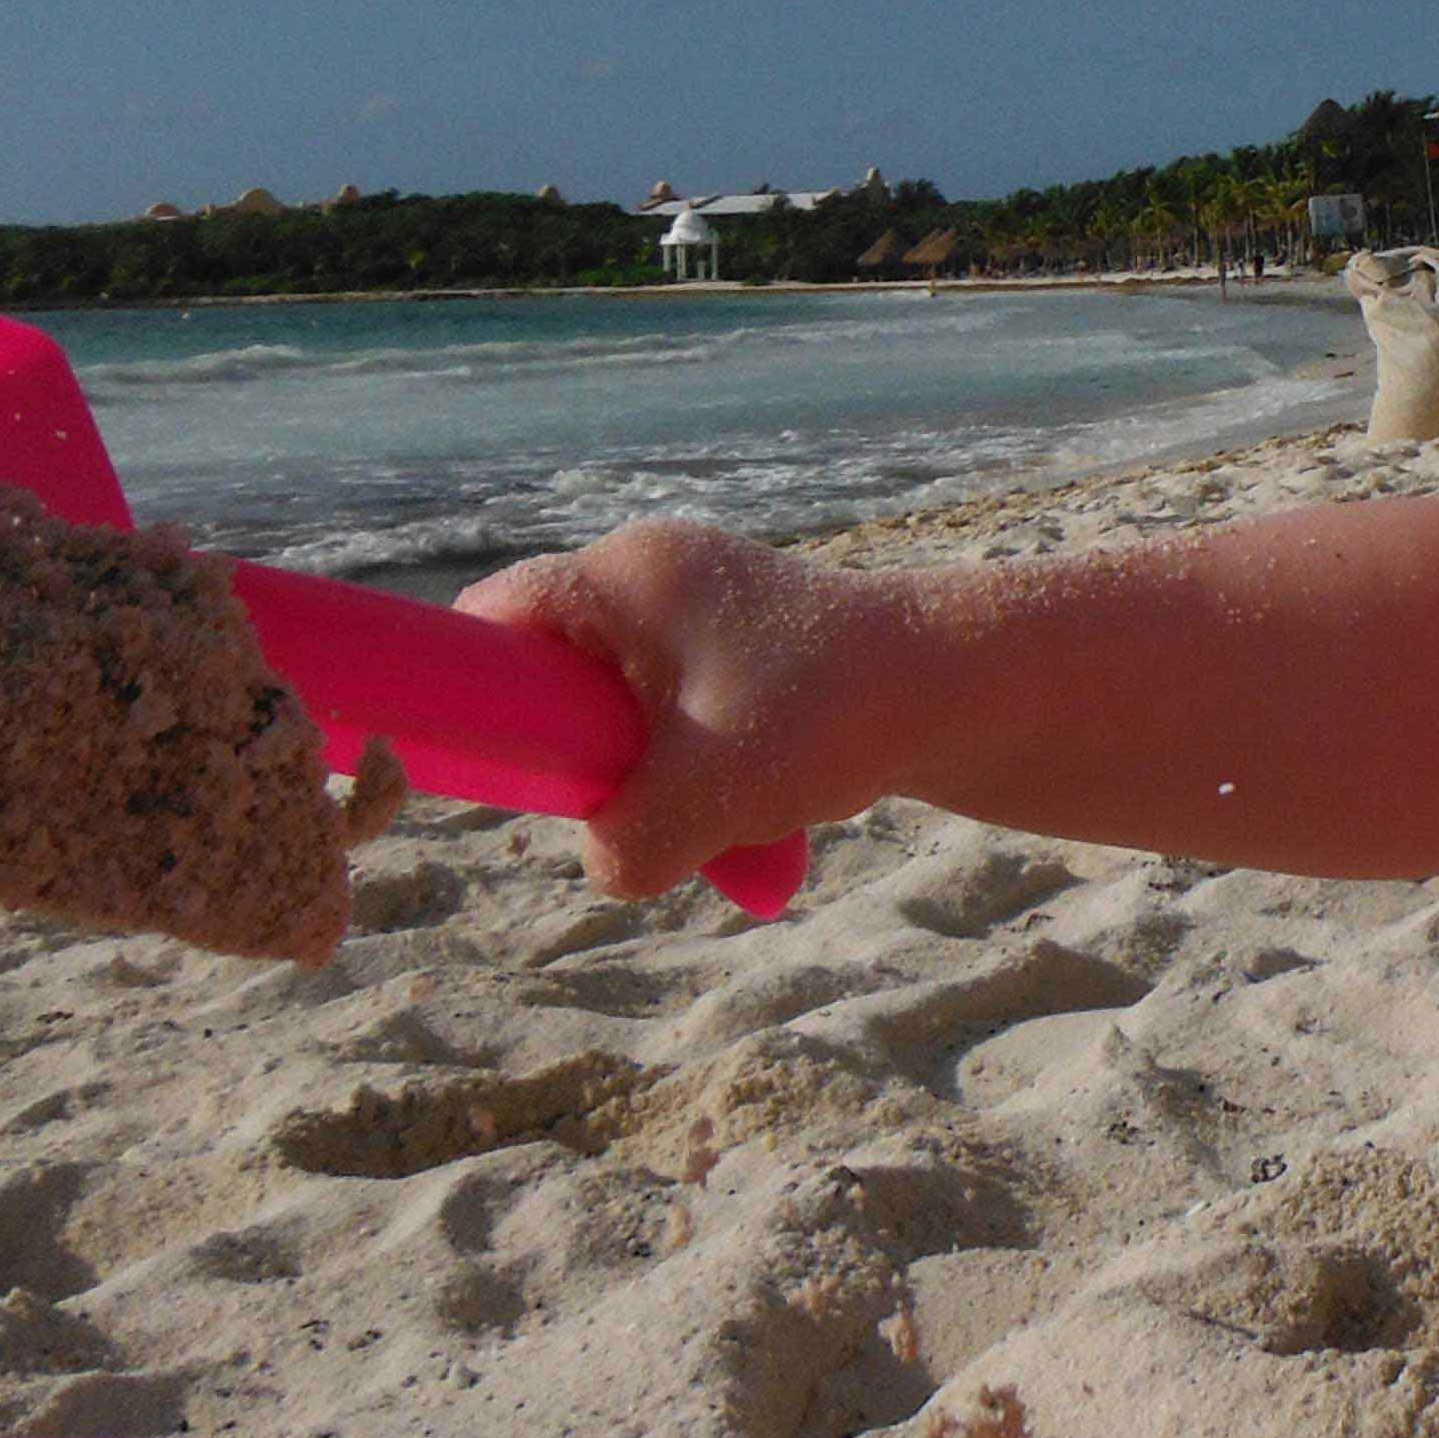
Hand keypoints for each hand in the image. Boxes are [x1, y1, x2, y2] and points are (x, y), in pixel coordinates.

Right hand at [458, 521, 880, 901]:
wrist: (963, 689)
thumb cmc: (828, 716)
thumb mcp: (705, 797)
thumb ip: (624, 844)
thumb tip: (607, 864)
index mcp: (623, 575)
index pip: (494, 616)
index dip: (475, 693)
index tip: (504, 768)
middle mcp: (657, 572)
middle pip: (561, 674)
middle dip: (592, 757)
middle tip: (635, 802)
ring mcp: (707, 605)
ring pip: (632, 710)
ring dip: (666, 776)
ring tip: (731, 800)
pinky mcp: (750, 645)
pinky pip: (690, 717)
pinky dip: (715, 769)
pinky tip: (772, 799)